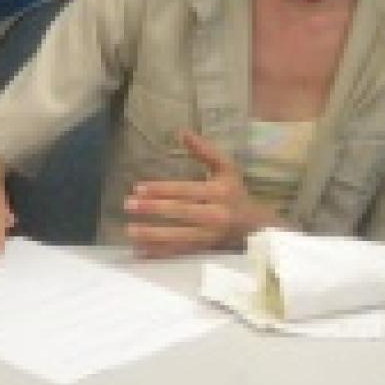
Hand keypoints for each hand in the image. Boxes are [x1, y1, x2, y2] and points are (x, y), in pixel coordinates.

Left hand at [124, 130, 281, 257]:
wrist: (255, 226)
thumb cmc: (234, 192)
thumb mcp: (226, 168)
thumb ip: (204, 150)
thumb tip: (181, 131)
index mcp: (220, 192)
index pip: (186, 190)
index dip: (162, 189)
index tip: (138, 188)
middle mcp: (216, 215)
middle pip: (181, 213)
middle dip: (153, 209)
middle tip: (128, 205)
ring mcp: (211, 236)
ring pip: (179, 237)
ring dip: (153, 235)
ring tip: (130, 231)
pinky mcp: (205, 250)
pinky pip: (181, 253)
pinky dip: (160, 253)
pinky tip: (140, 251)